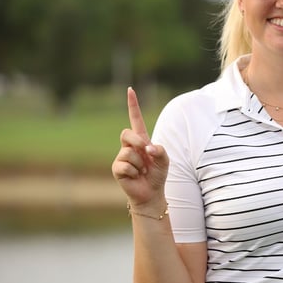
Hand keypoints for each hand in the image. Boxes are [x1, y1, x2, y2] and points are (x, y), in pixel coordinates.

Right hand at [111, 87, 168, 207]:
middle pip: (126, 133)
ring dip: (140, 164)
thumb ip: (160, 151)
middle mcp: (129, 146)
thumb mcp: (164, 160)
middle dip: (137, 142)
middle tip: (146, 153)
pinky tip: (136, 177)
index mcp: (141, 140)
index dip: (133, 105)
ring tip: (142, 171)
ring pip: (129, 153)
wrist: (151, 192)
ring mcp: (121, 157)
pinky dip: (134, 172)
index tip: (130, 89)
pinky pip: (125, 166)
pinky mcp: (117, 168)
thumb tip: (148, 148)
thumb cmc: (157, 174)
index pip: (135, 119)